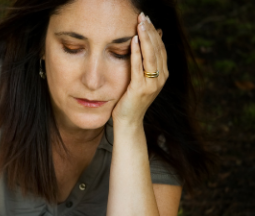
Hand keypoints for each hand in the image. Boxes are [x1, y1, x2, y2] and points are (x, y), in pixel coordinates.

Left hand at [111, 12, 168, 126]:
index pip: (161, 48)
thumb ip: (145, 64)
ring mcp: (152, 84)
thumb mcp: (142, 80)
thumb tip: (147, 44)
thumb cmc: (132, 100)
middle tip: (143, 16)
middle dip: (150, 31)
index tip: (147, 19)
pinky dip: (136, 53)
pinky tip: (133, 41)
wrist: (129, 121)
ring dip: (145, 38)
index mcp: (163, 75)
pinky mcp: (140, 89)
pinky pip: (139, 67)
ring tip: (139, 23)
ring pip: (151, 55)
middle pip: (157, 49)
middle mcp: (161, 78)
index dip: (155, 33)